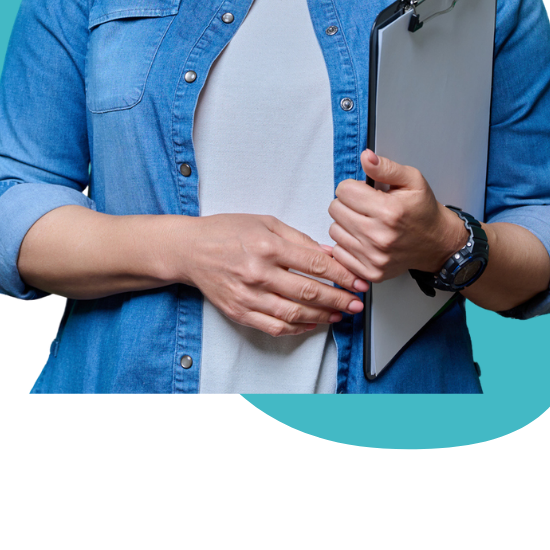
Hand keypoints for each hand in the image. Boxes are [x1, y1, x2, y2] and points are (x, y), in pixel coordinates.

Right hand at [181, 213, 368, 337]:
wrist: (190, 249)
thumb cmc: (227, 231)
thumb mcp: (266, 222)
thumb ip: (299, 238)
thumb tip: (329, 253)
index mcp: (268, 246)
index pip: (315, 264)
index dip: (342, 275)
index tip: (358, 280)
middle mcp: (258, 273)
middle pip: (308, 291)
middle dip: (339, 298)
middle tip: (357, 302)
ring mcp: (248, 296)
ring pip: (294, 313)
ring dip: (322, 316)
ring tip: (340, 314)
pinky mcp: (239, 312)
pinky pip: (274, 326)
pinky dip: (297, 328)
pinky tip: (312, 324)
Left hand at [327, 150, 467, 284]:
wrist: (437, 243)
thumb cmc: (424, 211)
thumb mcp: (412, 180)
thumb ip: (386, 168)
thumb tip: (366, 157)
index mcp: (389, 211)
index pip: (344, 191)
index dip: (352, 187)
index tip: (363, 191)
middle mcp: (380, 236)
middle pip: (335, 210)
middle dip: (347, 203)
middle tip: (364, 206)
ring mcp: (374, 257)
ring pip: (334, 231)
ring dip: (345, 224)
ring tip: (364, 221)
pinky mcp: (371, 271)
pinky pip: (339, 253)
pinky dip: (347, 244)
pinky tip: (362, 238)